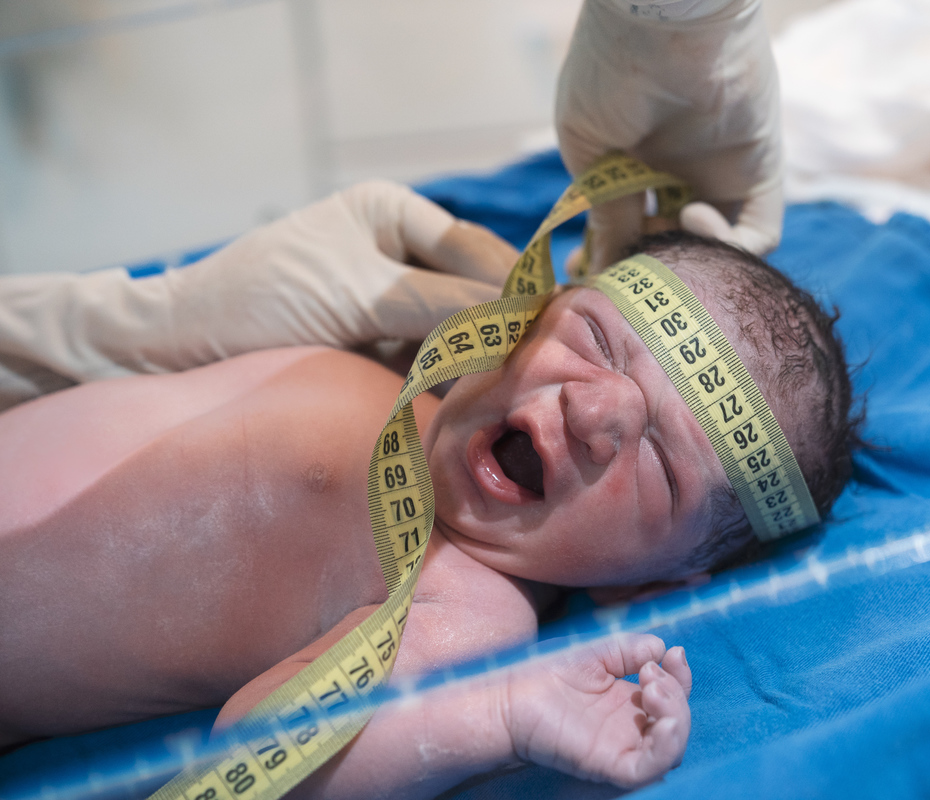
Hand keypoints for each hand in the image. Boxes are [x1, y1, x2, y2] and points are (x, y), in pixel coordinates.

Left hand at [166, 180, 517, 358]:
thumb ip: (440, 303)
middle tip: (537, 367)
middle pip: (474, 289)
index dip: (510, 288)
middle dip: (500, 326)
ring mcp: (391, 303)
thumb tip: (521, 316)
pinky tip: (470, 402)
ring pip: (460, 329)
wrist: (181, 353)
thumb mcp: (356, 294)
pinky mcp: (380, 350)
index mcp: (392, 213)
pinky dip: (450, 381)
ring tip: (510, 389)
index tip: (547, 327)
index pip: (474, 248)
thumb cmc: (259, 302)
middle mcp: (399, 252)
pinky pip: (432, 362)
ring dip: (479, 357)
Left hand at [505, 634, 691, 787]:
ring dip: (676, 715)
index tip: (674, 652)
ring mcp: (620, 749)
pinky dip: (666, 748)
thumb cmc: (543, 672)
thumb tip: (661, 648)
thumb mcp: (597, 650)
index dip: (681, 676)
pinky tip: (662, 721)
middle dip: (677, 693)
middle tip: (650, 672)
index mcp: (626, 704)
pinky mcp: (607, 765)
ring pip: (671, 749)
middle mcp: (627, 729)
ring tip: (651, 688)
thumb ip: (630, 648)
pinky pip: (649, 769)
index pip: (672, 697)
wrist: (508, 693)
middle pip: (676, 724)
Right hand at [556, 0, 783, 269]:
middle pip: (673, 249)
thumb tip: (606, 270)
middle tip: (628, 283)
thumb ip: (606, 211)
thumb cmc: (609, 72)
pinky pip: (758, 236)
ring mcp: (721, 178)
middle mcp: (679, 176)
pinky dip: (728, 247)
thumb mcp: (591, 150)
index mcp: (633, 167)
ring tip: (661, 242)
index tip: (592, 285)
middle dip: (650, 274)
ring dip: (688, 264)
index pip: (629, 232)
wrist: (658, 20)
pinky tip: (692, 217)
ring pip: (714, 252)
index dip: (612, 263)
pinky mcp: (760, 173)